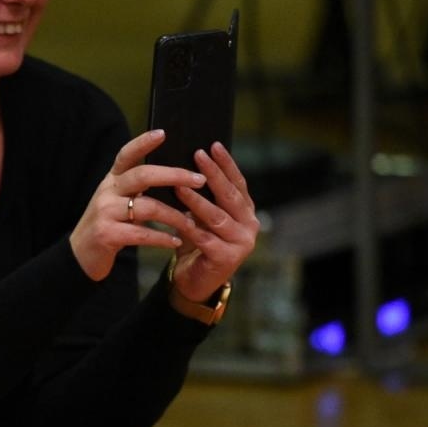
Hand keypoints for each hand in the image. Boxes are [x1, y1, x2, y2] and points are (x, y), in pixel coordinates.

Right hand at [69, 129, 202, 280]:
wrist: (80, 256)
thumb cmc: (108, 226)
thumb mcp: (117, 202)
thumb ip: (137, 190)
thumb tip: (175, 179)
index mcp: (112, 180)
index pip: (126, 155)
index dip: (142, 143)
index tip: (163, 133)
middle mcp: (107, 192)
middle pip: (142, 175)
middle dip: (174, 175)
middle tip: (199, 180)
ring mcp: (105, 212)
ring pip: (148, 207)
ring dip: (175, 216)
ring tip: (191, 223)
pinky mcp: (107, 234)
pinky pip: (142, 233)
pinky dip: (162, 238)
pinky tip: (175, 242)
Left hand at [169, 142, 258, 301]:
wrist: (194, 282)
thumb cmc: (197, 243)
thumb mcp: (201, 216)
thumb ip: (202, 196)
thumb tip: (187, 164)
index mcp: (246, 212)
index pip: (238, 182)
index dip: (226, 164)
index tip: (213, 144)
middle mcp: (249, 225)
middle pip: (230, 196)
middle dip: (213, 174)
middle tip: (198, 155)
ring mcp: (241, 243)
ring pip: (217, 217)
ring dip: (197, 200)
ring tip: (180, 184)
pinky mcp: (227, 260)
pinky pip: (205, 239)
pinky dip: (190, 227)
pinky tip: (177, 216)